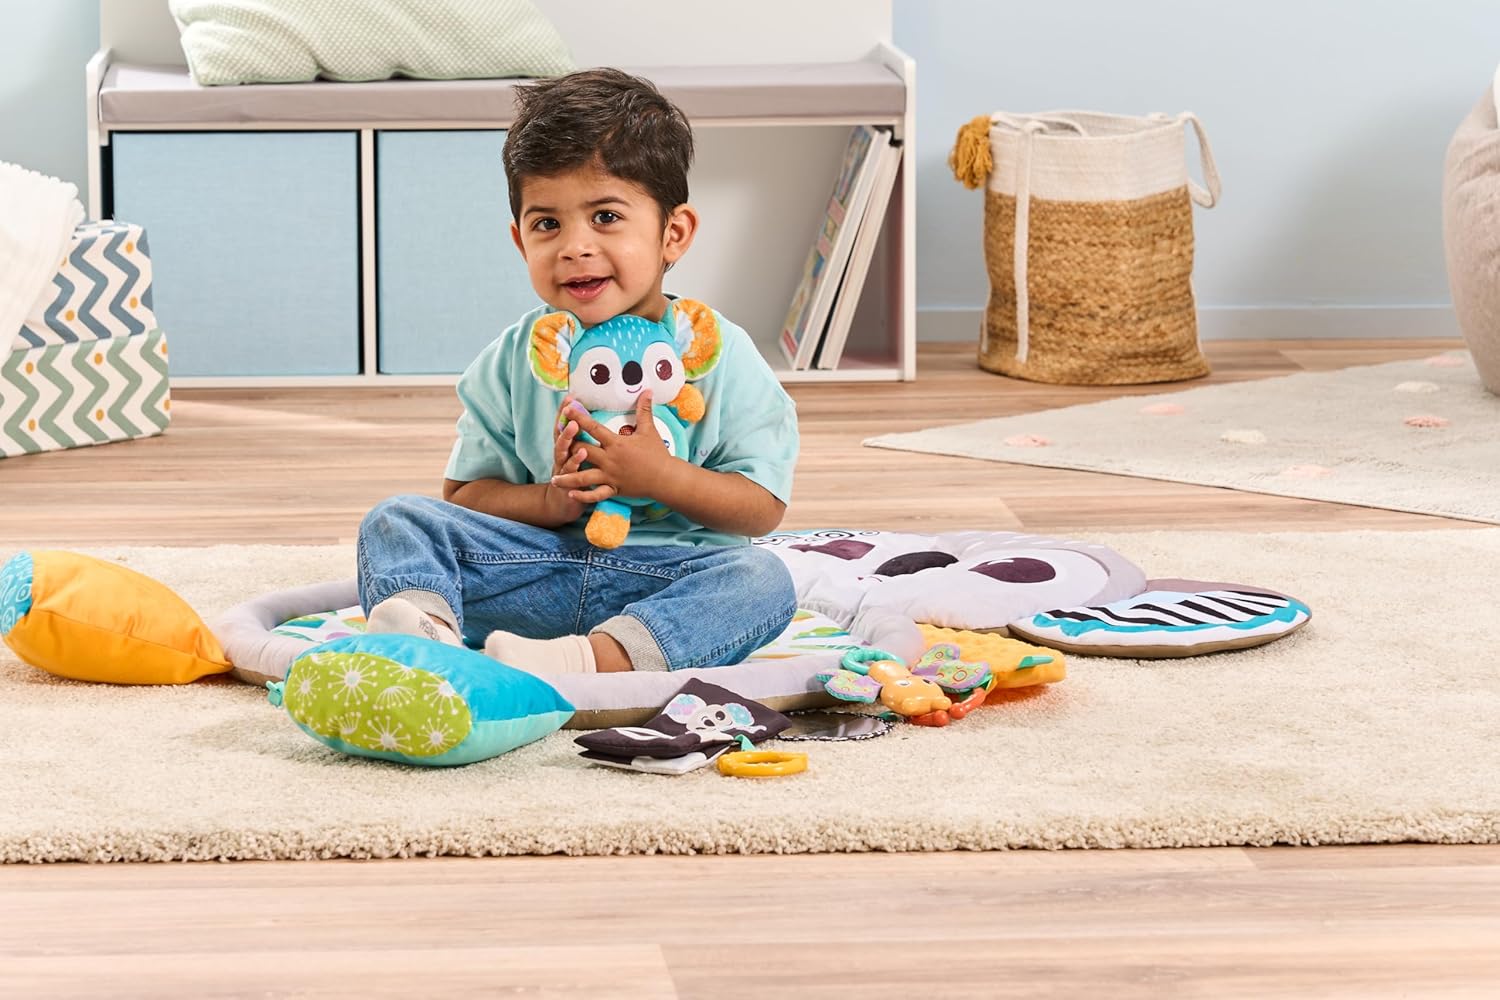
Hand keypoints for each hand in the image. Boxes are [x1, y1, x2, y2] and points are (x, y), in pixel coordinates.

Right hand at [545, 396, 587, 523]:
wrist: (564, 502)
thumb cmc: (576, 475)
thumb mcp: (579, 455)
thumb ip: (585, 438)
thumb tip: (594, 419)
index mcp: (567, 447)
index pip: (565, 426)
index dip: (566, 413)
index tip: (570, 398)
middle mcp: (562, 456)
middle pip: (562, 436)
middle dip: (566, 423)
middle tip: (571, 411)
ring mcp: (563, 469)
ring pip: (563, 453)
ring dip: (567, 441)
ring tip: (574, 429)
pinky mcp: (567, 484)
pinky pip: (571, 474)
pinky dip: (573, 466)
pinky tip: (580, 458)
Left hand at [551, 389, 672, 502]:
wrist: (665, 478)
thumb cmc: (657, 454)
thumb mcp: (650, 430)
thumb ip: (644, 410)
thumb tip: (647, 390)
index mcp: (616, 443)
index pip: (593, 428)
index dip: (579, 417)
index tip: (567, 409)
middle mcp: (610, 460)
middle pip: (582, 452)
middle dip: (568, 447)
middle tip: (556, 443)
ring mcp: (610, 476)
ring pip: (584, 478)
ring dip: (568, 478)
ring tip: (554, 479)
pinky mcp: (614, 489)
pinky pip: (596, 495)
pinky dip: (583, 496)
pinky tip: (572, 494)